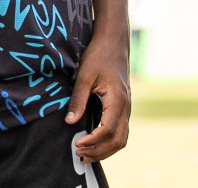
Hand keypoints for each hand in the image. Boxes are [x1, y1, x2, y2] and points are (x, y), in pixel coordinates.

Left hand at [68, 28, 129, 161]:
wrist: (114, 43)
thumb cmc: (98, 56)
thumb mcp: (84, 76)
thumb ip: (78, 99)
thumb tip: (69, 122)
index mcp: (118, 100)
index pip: (109, 130)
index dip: (93, 141)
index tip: (76, 144)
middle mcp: (126, 107)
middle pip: (118, 140)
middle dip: (99, 151)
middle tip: (79, 155)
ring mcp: (127, 108)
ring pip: (122, 138)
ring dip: (106, 149)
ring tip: (86, 154)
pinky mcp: (123, 107)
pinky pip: (121, 131)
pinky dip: (110, 142)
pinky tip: (95, 142)